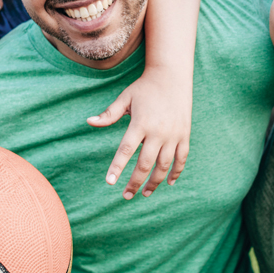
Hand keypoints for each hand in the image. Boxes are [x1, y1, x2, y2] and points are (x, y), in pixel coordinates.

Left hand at [88, 67, 190, 198]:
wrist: (172, 76)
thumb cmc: (145, 87)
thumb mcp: (125, 98)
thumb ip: (109, 114)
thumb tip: (88, 122)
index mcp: (140, 123)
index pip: (126, 151)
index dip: (117, 168)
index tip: (110, 182)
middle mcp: (158, 132)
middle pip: (145, 164)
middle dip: (135, 182)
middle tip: (126, 196)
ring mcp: (173, 135)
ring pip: (164, 166)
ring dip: (154, 182)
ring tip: (146, 194)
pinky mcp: (184, 135)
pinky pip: (181, 158)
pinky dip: (176, 172)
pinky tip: (169, 183)